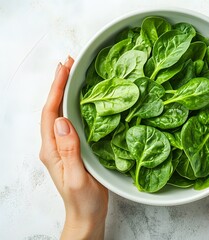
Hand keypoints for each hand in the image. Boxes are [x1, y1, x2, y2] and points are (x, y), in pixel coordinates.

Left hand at [39, 56, 107, 239]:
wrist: (87, 215)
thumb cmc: (83, 201)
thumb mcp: (77, 178)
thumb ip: (70, 151)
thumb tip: (62, 121)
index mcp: (52, 150)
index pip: (50, 114)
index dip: (55, 90)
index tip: (63, 69)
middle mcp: (54, 145)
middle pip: (53, 109)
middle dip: (59, 84)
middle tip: (69, 62)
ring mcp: (64, 146)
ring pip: (62, 113)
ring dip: (66, 92)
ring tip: (75, 73)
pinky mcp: (74, 148)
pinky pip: (73, 121)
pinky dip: (77, 105)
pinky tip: (86, 98)